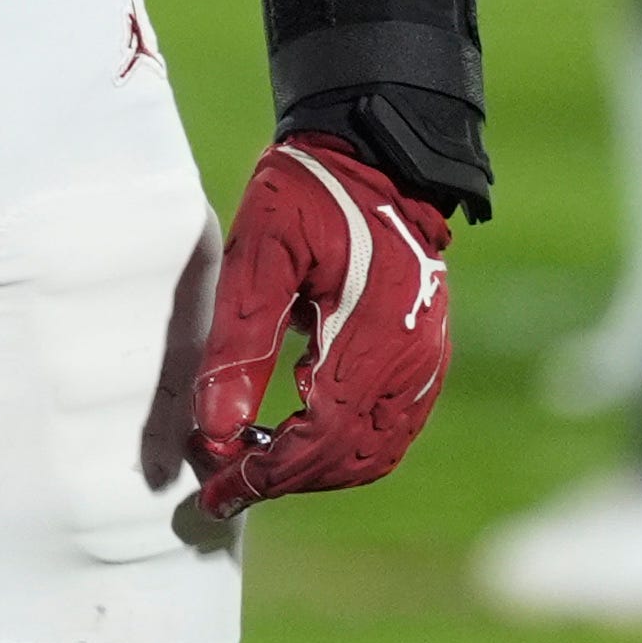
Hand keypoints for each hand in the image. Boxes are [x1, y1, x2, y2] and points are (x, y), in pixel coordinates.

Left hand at [187, 134, 448, 513]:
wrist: (377, 155)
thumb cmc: (309, 192)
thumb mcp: (259, 252)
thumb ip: (238, 341)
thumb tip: (216, 427)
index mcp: (372, 335)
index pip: (320, 439)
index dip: (266, 473)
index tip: (215, 487)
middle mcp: (412, 360)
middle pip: (350, 459)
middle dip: (284, 479)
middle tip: (223, 483)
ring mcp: (426, 362)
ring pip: (375, 454)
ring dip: (315, 469)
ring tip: (255, 461)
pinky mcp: (426, 357)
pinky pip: (390, 430)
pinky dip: (343, 448)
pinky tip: (297, 429)